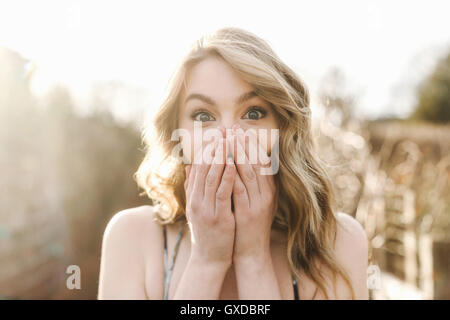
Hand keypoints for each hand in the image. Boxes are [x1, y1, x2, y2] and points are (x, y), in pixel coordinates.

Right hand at [184, 136, 236, 266]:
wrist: (209, 259)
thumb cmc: (207, 232)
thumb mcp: (197, 208)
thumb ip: (193, 187)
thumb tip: (189, 165)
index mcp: (193, 197)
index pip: (198, 167)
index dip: (206, 149)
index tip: (214, 133)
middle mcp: (197, 200)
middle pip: (204, 168)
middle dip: (213, 148)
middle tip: (221, 130)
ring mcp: (206, 208)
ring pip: (212, 177)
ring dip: (220, 157)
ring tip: (227, 140)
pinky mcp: (218, 216)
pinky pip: (222, 193)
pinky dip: (226, 176)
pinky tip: (232, 163)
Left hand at [229, 126, 278, 261]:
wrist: (251, 251)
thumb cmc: (251, 225)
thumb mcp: (257, 202)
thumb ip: (255, 185)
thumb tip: (248, 164)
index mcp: (268, 190)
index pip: (261, 161)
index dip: (251, 144)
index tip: (241, 130)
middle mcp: (266, 194)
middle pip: (255, 163)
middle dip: (243, 143)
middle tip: (233, 127)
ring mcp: (258, 202)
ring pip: (248, 172)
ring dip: (238, 153)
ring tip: (229, 138)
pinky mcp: (248, 212)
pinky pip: (239, 188)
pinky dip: (233, 174)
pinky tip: (225, 162)